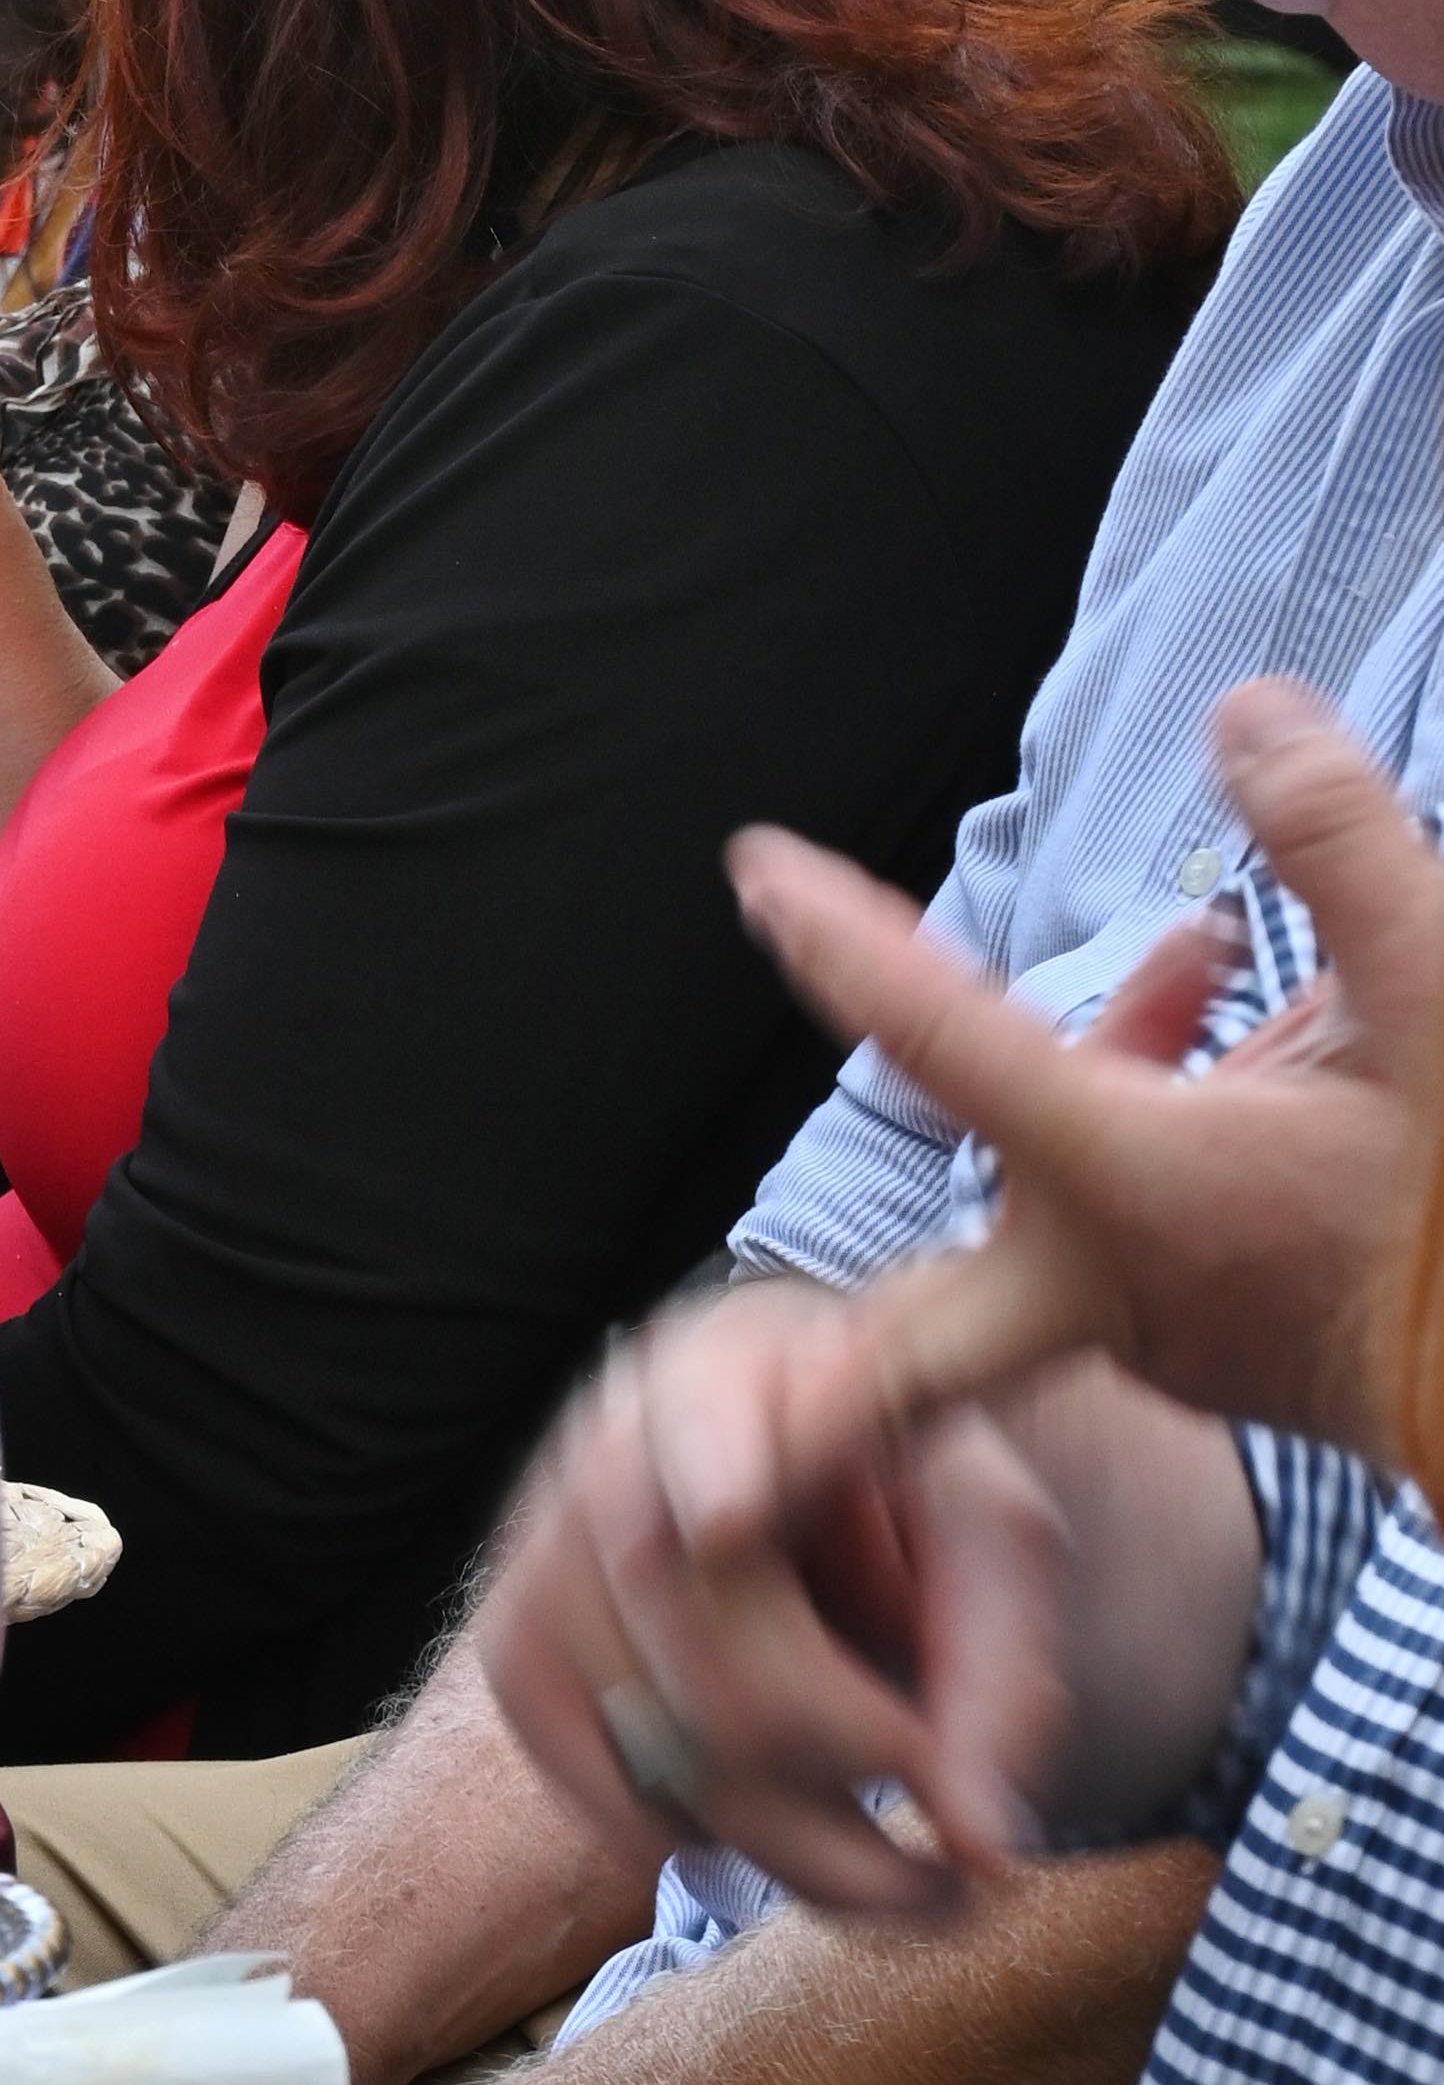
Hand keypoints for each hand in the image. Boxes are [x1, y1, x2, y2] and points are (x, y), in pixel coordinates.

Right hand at [469, 1277, 1087, 1916]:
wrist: (819, 1493)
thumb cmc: (913, 1499)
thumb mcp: (993, 1547)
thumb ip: (1001, 1675)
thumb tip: (981, 1845)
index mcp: (743, 1366)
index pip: (705, 1412)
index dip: (712, 1462)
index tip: (734, 1517)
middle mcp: (612, 1441)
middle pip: (689, 1618)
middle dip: (842, 1756)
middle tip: (963, 1860)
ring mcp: (543, 1544)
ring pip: (646, 1729)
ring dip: (794, 1844)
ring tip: (915, 1889)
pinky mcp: (518, 1645)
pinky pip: (586, 1779)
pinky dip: (694, 1839)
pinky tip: (790, 1841)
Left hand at [731, 673, 1443, 1468]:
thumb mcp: (1442, 994)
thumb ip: (1341, 844)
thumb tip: (1247, 719)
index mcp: (1131, 1185)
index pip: (939, 1045)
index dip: (840, 944)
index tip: (758, 870)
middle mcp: (1107, 1284)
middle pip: (900, 1333)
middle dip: (800, 1349)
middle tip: (714, 1365)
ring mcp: (1161, 1338)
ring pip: (1039, 1219)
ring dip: (1075, 1089)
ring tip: (1219, 962)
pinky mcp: (1217, 1353)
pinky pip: (1128, 1232)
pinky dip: (1152, 1127)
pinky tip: (1259, 1033)